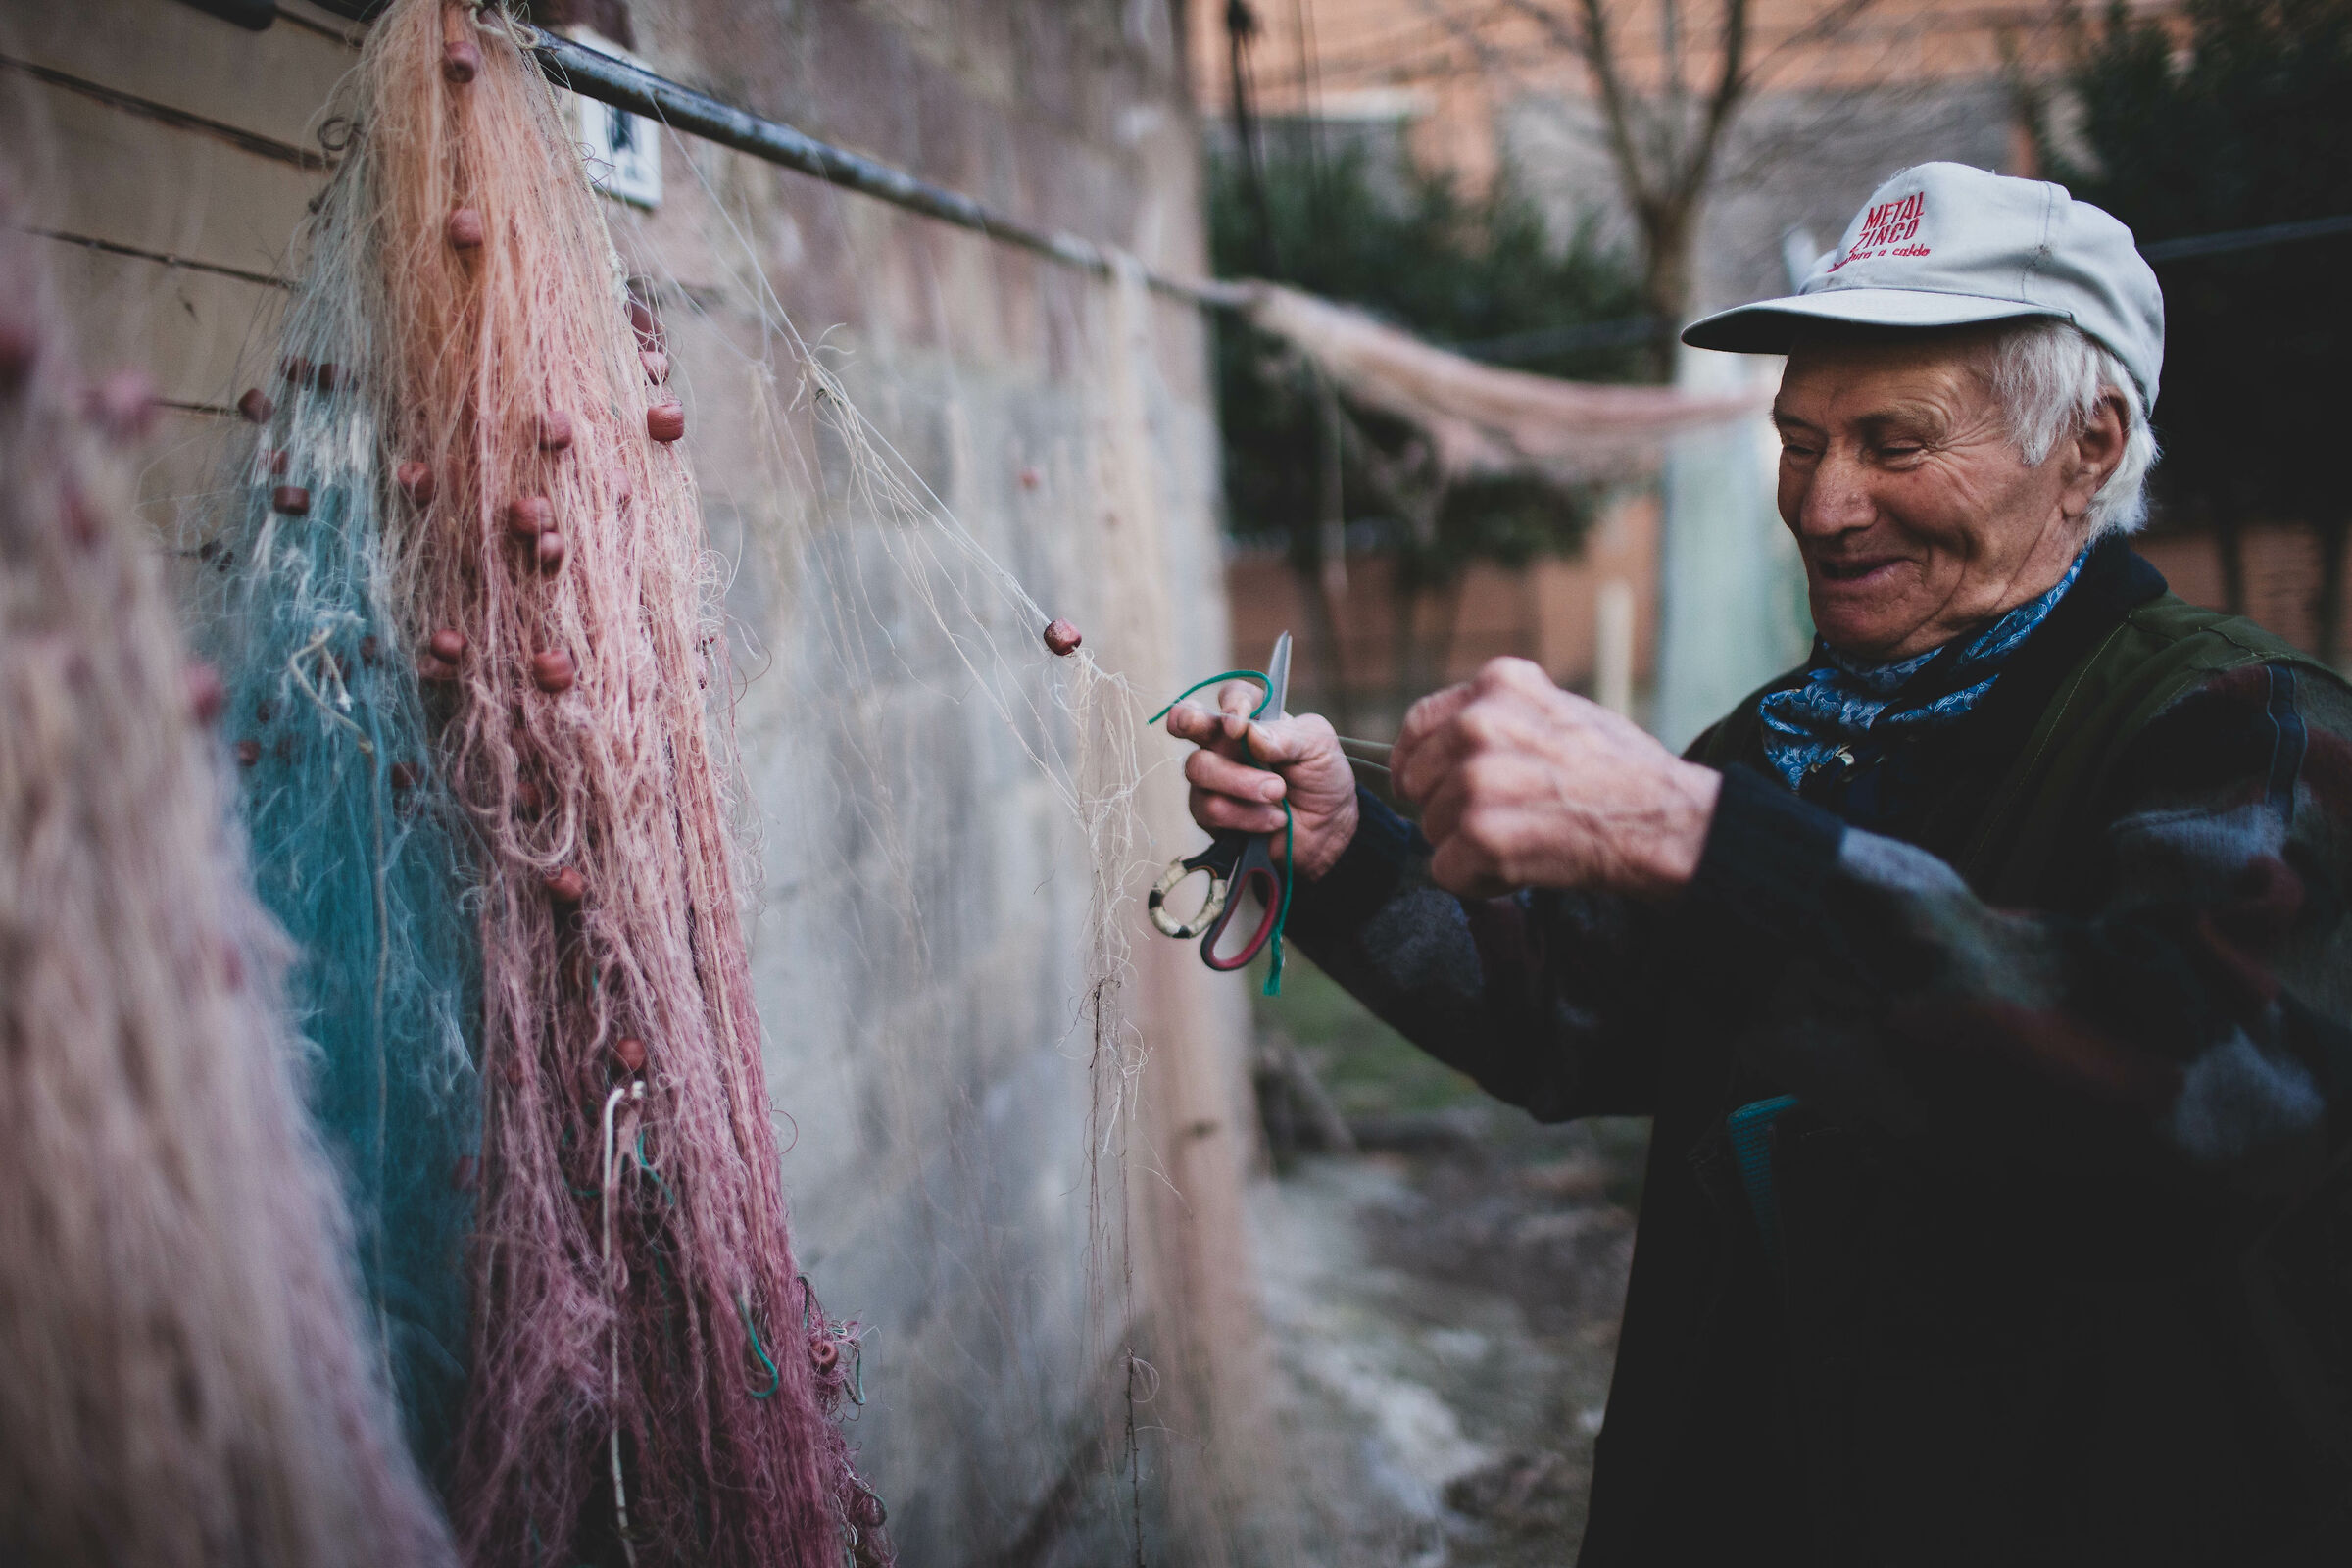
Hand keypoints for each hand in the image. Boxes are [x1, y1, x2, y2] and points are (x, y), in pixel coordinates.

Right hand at [1166, 680, 1359, 880]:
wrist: (1328, 830)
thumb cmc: (1322, 778)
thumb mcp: (1319, 747)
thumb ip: (1287, 736)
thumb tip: (1251, 735)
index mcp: (1254, 719)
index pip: (1233, 696)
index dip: (1231, 704)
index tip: (1239, 727)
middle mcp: (1226, 743)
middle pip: (1189, 721)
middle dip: (1187, 721)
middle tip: (1199, 727)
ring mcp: (1213, 778)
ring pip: (1199, 768)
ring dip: (1241, 783)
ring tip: (1278, 793)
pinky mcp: (1210, 813)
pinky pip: (1210, 808)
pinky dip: (1246, 816)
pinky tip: (1274, 819)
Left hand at [1390, 657, 1719, 900]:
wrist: (1666, 821)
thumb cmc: (1620, 772)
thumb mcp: (1559, 708)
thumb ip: (1501, 714)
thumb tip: (1447, 735)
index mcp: (1499, 684)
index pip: (1418, 724)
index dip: (1420, 762)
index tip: (1430, 785)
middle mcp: (1479, 723)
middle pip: (1418, 781)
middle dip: (1449, 808)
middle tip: (1507, 818)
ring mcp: (1477, 779)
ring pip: (1431, 829)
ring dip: (1469, 847)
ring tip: (1528, 837)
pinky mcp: (1480, 834)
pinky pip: (1445, 871)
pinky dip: (1479, 881)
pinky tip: (1524, 865)